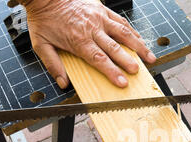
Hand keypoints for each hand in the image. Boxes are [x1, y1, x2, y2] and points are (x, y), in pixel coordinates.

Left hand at [19, 0, 155, 88]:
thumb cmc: (45, 20)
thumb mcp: (41, 44)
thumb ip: (53, 65)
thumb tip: (62, 83)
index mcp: (79, 40)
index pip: (99, 59)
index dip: (112, 71)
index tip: (122, 82)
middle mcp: (92, 29)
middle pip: (114, 48)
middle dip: (128, 61)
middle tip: (138, 71)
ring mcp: (99, 18)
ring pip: (123, 33)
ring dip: (138, 46)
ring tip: (149, 57)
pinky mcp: (102, 10)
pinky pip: (120, 21)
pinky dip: (132, 31)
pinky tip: (140, 40)